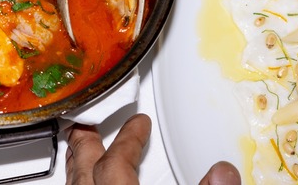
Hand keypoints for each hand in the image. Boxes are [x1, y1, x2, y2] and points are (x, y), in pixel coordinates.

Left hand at [65, 113, 240, 183]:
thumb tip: (224, 172)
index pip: (116, 161)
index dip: (129, 138)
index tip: (139, 123)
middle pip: (82, 165)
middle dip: (87, 138)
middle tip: (91, 119)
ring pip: (73, 183)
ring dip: (79, 162)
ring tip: (84, 148)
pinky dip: (78, 183)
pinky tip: (86, 184)